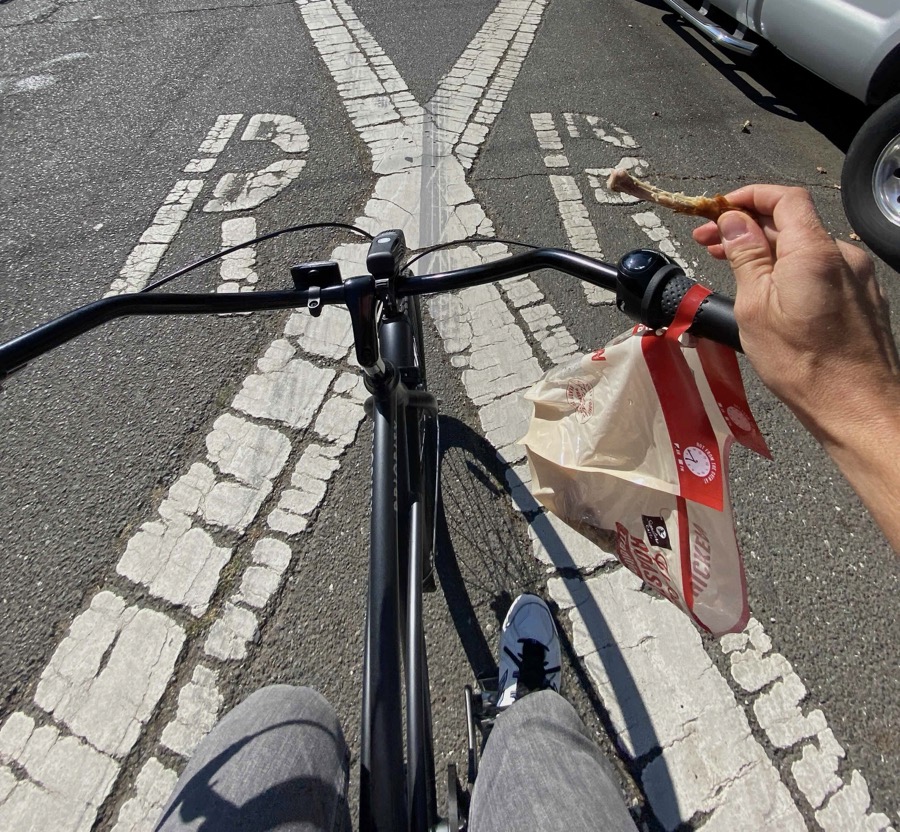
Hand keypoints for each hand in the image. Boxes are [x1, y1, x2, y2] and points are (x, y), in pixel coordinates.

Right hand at [692, 185, 899, 442]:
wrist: (857, 406)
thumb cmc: (803, 364)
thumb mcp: (755, 307)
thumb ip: (746, 257)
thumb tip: (734, 221)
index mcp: (814, 251)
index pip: (783, 198)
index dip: (747, 197)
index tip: (717, 210)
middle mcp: (842, 255)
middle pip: (792, 222)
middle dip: (747, 226)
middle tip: (708, 241)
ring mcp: (856, 276)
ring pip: (805, 247)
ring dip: (766, 249)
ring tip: (730, 265)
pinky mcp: (861, 297)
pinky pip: (820, 269)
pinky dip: (789, 268)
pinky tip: (767, 290)